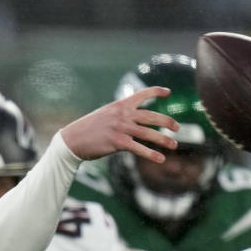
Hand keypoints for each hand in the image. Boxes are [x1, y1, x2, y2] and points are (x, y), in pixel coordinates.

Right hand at [60, 86, 178, 162]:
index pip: (142, 94)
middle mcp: (122, 114)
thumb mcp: (105, 115)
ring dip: (163, 140)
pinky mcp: (118, 142)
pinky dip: (151, 154)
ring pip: (148, 133)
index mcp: (120, 104)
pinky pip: (139, 148)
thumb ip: (120, 115)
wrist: (73, 139)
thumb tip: (133, 120)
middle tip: (177, 128)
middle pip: (151, 116)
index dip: (157, 92)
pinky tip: (161, 159)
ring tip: (174, 145)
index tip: (169, 92)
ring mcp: (121, 127)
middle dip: (167, 122)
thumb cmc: (88, 129)